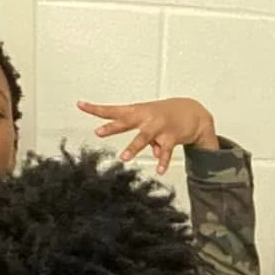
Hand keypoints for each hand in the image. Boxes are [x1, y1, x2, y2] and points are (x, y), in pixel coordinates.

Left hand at [77, 96, 218, 173]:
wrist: (193, 112)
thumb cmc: (166, 116)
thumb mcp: (152, 124)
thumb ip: (148, 139)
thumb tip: (155, 155)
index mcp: (137, 111)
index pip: (113, 110)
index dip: (96, 109)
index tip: (80, 105)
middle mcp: (146, 117)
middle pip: (125, 122)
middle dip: (112, 127)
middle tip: (98, 132)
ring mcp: (159, 126)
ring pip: (144, 137)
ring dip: (133, 147)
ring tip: (124, 158)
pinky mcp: (172, 136)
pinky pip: (166, 151)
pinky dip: (162, 161)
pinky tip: (159, 170)